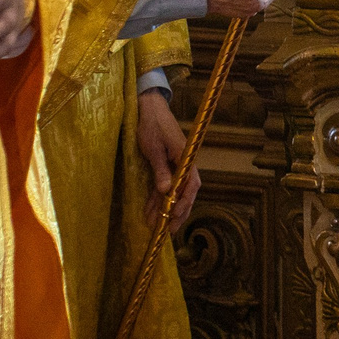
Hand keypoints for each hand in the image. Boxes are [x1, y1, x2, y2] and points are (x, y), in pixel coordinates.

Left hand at [136, 88, 200, 236]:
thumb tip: (167, 191)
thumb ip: (160, 170)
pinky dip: (158, 198)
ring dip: (165, 208)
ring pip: (175, 191)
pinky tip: (151, 210)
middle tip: (169, 230)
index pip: (190, 184)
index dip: (184, 202)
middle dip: (177, 212)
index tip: (174, 215)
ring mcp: (176, 164)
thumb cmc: (151, 125)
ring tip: (156, 225)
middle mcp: (184, 163)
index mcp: (185, 158)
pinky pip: (165, 185)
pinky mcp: (166, 164)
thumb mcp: (153, 148)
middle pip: (186, 192)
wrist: (148, 108)